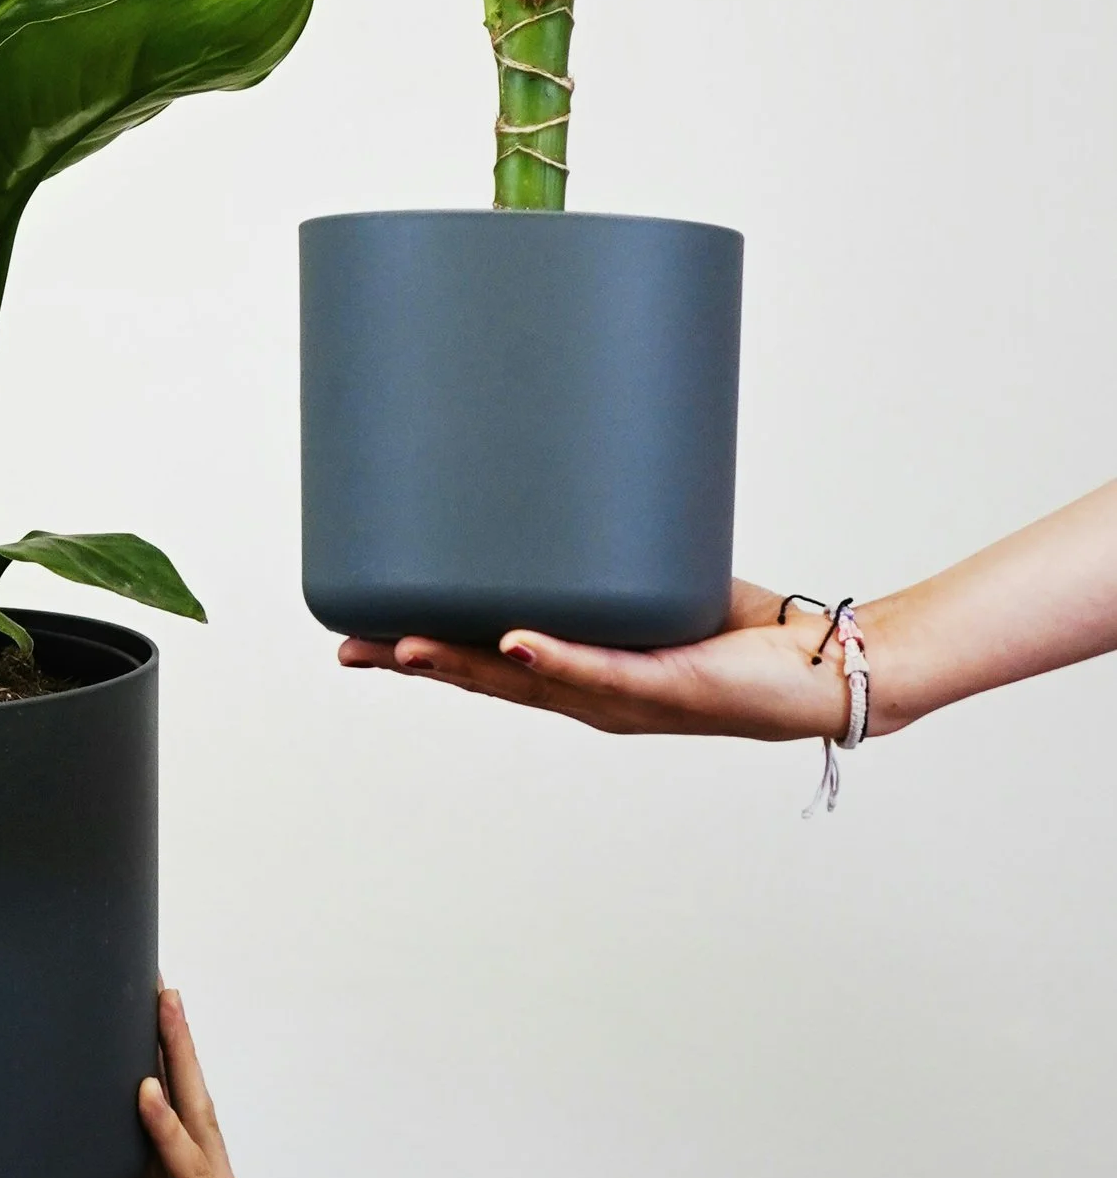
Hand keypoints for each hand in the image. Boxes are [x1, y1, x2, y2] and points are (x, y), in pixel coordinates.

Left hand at [36, 986, 250, 1177]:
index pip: (162, 1105)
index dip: (149, 1055)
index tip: (130, 1002)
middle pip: (184, 1094)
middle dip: (169, 1036)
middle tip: (153, 977)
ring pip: (195, 1115)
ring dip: (177, 1060)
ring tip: (161, 1006)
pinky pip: (190, 1169)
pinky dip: (167, 1131)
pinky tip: (145, 1094)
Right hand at [337, 574, 856, 738]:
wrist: (825, 673)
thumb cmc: (744, 635)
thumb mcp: (657, 587)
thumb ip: (613, 553)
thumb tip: (566, 480)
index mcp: (582, 679)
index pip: (486, 669)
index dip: (422, 655)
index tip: (360, 636)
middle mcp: (594, 697)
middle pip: (485, 681)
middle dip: (415, 663)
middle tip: (351, 645)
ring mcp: (627, 695)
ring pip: (527, 682)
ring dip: (464, 663)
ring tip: (409, 644)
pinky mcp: (667, 683)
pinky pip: (602, 668)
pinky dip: (555, 656)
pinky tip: (515, 643)